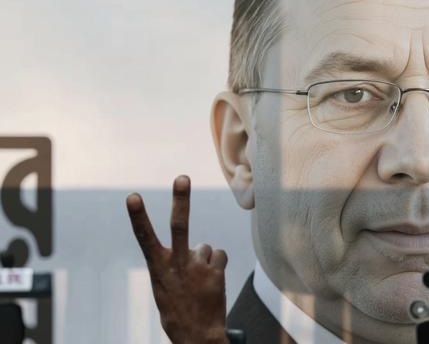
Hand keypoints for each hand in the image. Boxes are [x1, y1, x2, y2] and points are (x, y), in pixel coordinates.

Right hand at [126, 175, 229, 343]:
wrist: (197, 336)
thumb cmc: (178, 309)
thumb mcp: (165, 286)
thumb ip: (175, 263)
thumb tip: (198, 246)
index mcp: (158, 268)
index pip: (145, 238)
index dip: (139, 216)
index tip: (133, 196)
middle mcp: (177, 264)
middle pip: (179, 225)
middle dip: (180, 199)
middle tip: (182, 177)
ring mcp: (198, 267)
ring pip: (205, 247)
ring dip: (204, 260)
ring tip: (200, 281)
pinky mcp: (216, 272)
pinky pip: (219, 256)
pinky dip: (217, 265)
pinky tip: (213, 281)